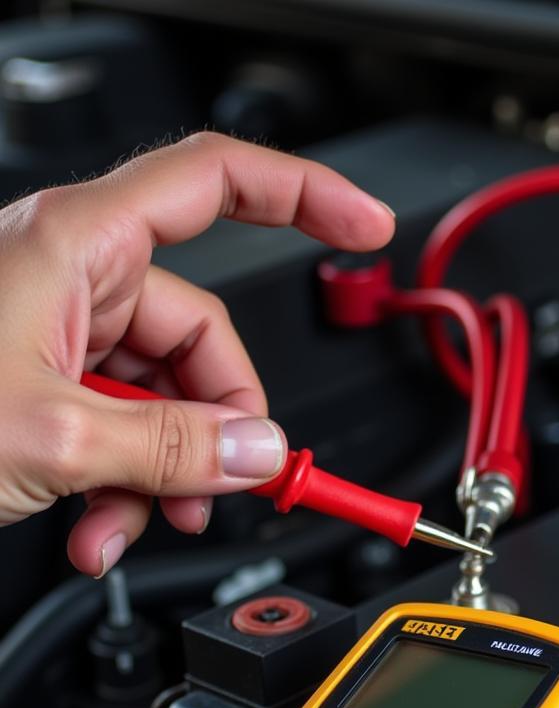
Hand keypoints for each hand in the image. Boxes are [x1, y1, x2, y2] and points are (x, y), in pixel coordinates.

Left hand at [0, 132, 394, 575]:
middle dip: (221, 421)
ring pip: (165, 394)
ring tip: (143, 520)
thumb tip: (262, 451)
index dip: (306, 195)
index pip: (219, 182)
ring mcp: (58, 333)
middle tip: (229, 483)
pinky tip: (101, 524)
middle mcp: (74, 279)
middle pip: (204, 335)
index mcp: (78, 246)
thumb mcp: (53, 433)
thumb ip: (176, 443)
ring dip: (169, 468)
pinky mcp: (43, 382)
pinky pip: (122, 425)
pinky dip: (126, 481)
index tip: (366, 225)